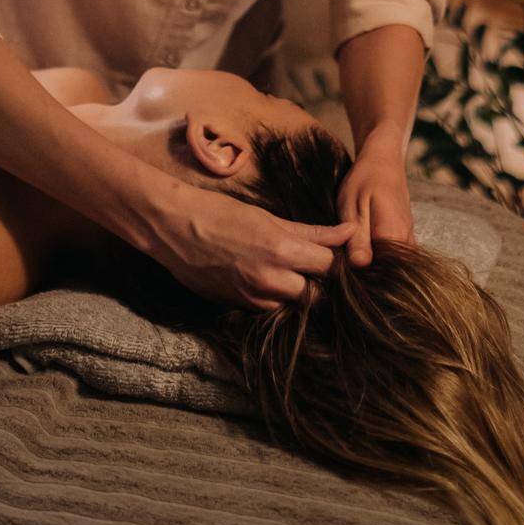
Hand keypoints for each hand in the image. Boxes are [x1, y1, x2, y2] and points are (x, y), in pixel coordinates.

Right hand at [145, 179, 357, 311]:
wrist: (175, 228)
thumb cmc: (222, 213)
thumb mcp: (270, 218)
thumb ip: (312, 232)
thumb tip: (349, 232)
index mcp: (282, 252)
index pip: (331, 268)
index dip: (339, 264)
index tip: (340, 258)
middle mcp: (270, 281)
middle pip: (317, 297)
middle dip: (321, 286)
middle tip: (316, 270)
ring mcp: (252, 299)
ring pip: (292, 308)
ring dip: (296, 295)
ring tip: (289, 274)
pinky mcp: (237, 308)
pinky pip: (268, 311)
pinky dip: (273, 300)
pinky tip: (266, 281)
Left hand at [336, 128, 415, 264]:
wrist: (384, 159)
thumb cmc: (365, 179)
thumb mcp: (352, 206)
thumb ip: (356, 238)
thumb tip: (360, 267)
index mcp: (393, 236)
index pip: (380, 274)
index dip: (360, 280)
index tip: (341, 276)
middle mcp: (406, 242)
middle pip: (388, 274)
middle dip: (366, 277)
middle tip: (342, 266)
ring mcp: (409, 241)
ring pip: (392, 268)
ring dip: (373, 269)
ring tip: (351, 260)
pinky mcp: (406, 238)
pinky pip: (395, 259)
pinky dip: (380, 261)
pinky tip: (362, 253)